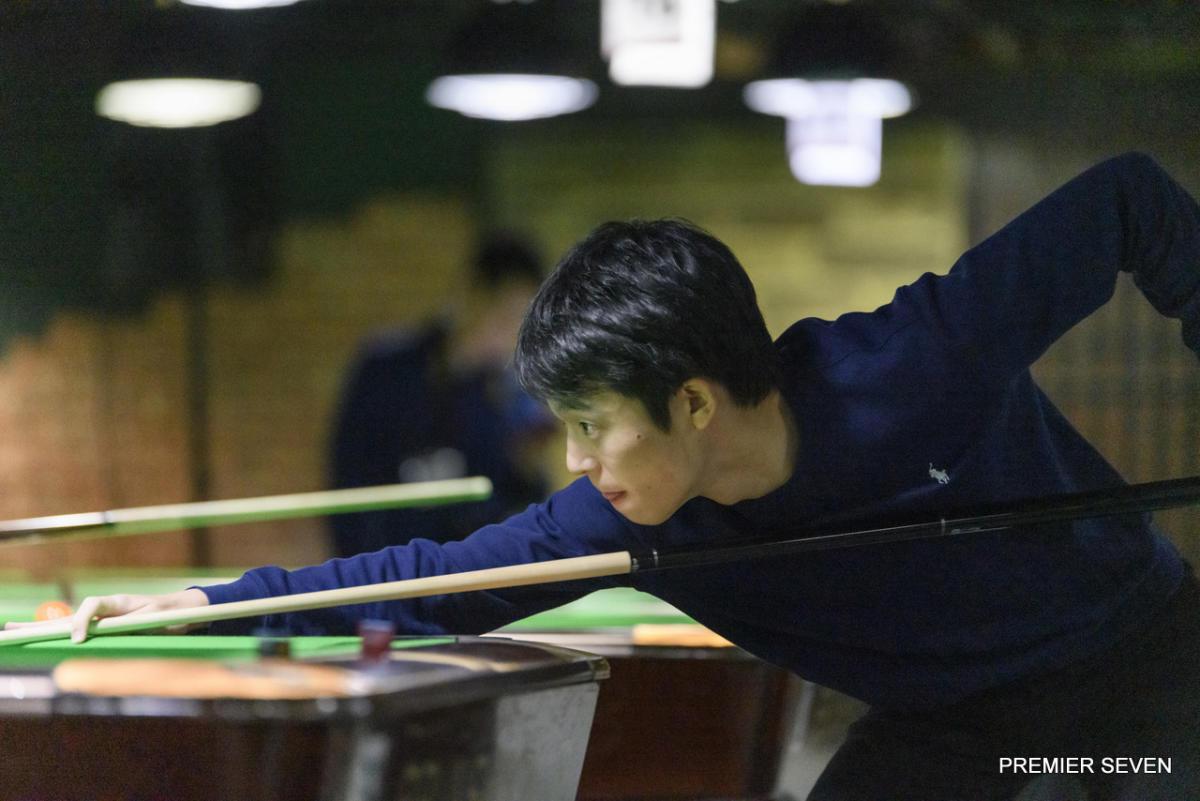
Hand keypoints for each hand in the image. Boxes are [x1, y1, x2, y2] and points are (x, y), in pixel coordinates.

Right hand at [64, 589, 208, 642]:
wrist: (184, 611)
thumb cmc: (171, 613)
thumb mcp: (155, 618)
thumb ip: (133, 622)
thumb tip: (109, 629)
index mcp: (121, 601)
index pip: (93, 604)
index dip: (81, 620)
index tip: (79, 639)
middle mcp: (113, 608)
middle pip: (83, 614)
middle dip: (67, 626)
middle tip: (55, 642)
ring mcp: (114, 618)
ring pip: (87, 624)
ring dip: (73, 633)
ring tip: (58, 645)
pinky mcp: (117, 629)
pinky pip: (97, 633)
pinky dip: (85, 639)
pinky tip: (76, 648)